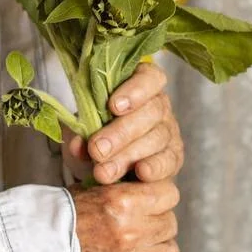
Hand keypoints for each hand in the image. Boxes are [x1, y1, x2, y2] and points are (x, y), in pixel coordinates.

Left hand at [63, 60, 183, 186]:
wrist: (106, 161)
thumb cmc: (96, 132)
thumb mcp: (84, 127)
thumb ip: (81, 131)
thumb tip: (77, 145)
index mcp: (140, 84)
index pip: (148, 78)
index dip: (134, 90)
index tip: (113, 106)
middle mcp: (159, 105)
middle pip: (150, 112)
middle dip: (121, 132)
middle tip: (97, 149)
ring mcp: (169, 131)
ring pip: (156, 139)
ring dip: (128, 156)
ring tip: (103, 172)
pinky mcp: (173, 157)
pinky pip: (168, 161)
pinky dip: (154, 168)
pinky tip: (140, 174)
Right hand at [72, 176, 180, 251]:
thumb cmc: (55, 220)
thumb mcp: (88, 190)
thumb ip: (122, 191)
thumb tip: (146, 192)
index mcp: (122, 201)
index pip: (169, 194)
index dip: (160, 198)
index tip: (151, 204)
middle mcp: (131, 232)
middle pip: (170, 225)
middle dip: (157, 225)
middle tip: (140, 229)